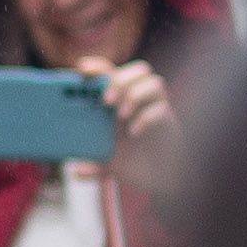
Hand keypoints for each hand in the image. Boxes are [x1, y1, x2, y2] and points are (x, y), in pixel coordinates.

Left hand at [80, 57, 180, 192]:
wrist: (158, 180)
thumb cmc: (132, 162)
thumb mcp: (106, 162)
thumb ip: (93, 163)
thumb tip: (76, 171)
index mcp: (121, 100)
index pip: (111, 72)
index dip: (98, 66)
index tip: (81, 69)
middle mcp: (141, 99)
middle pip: (138, 70)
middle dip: (120, 80)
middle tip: (105, 101)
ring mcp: (157, 108)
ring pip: (155, 83)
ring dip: (135, 95)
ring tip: (121, 115)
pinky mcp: (169, 122)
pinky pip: (162, 109)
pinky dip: (146, 117)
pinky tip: (133, 132)